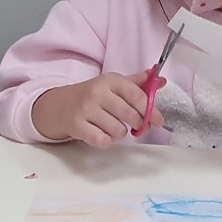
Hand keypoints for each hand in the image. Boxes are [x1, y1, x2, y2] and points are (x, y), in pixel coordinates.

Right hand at [31, 71, 164, 147]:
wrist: (60, 105)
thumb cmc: (93, 96)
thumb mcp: (113, 84)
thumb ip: (137, 83)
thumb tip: (161, 80)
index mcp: (110, 80)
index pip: (137, 95)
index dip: (151, 111)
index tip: (158, 121)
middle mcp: (97, 92)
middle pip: (130, 115)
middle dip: (139, 125)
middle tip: (138, 127)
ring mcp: (86, 109)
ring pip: (118, 130)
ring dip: (120, 133)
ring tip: (112, 126)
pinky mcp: (77, 125)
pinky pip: (103, 141)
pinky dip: (106, 141)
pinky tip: (102, 134)